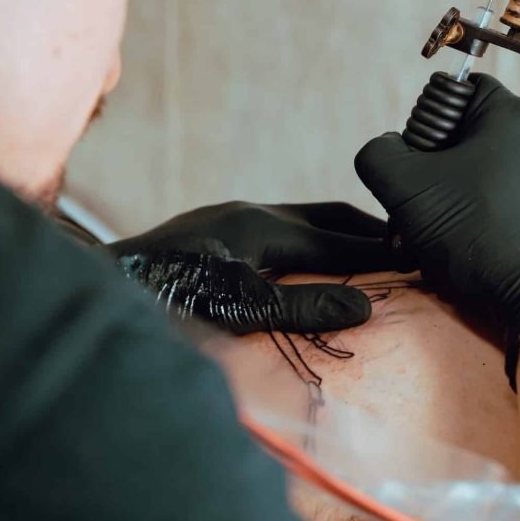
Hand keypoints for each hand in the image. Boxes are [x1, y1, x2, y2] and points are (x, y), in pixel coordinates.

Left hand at [105, 202, 396, 334]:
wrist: (101, 281)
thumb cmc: (167, 297)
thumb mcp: (238, 309)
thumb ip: (302, 309)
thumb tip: (364, 309)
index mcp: (261, 226)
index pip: (337, 242)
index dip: (379, 254)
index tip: (418, 259)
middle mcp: (250, 211)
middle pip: (325, 216)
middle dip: (366, 231)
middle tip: (402, 246)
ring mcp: (230, 216)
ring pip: (301, 219)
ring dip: (336, 233)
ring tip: (364, 250)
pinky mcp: (214, 229)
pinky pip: (278, 226)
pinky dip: (308, 240)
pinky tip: (306, 257)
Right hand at [354, 74, 519, 387]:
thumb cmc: (481, 239)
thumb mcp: (407, 192)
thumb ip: (379, 156)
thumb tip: (385, 148)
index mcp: (516, 115)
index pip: (460, 93)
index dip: (427, 128)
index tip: (416, 171)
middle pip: (478, 141)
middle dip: (442, 178)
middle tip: (423, 219)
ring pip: (499, 176)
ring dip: (464, 205)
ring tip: (447, 245)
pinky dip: (495, 222)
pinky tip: (481, 255)